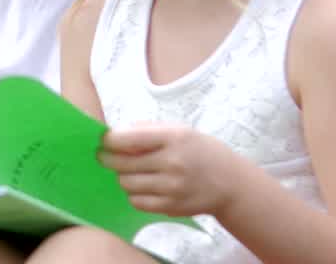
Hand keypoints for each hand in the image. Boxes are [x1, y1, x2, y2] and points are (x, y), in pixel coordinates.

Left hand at [99, 123, 241, 216]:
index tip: (104, 141)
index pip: (126, 139)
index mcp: (172, 138)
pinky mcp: (171, 206)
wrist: (230, 182)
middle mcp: (172, 162)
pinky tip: (142, 186)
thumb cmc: (198, 150)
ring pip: (126, 183)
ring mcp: (172, 187)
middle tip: (105, 157)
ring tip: (131, 171)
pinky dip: (134, 194)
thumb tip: (112, 134)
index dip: (108, 140)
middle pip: (121, 163)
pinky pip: (136, 201)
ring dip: (123, 177)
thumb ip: (145, 130)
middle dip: (109, 159)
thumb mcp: (177, 130)